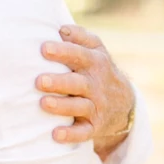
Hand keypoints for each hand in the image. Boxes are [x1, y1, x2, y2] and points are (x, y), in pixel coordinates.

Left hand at [37, 23, 134, 158]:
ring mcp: (96, 106)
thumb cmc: (97, 70)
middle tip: (39, 80)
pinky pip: (84, 132)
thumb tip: (61, 28)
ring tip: (43, 103)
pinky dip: (71, 135)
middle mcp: (96, 84)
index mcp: (95, 62)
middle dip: (59, 82)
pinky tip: (55, 135)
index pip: (79, 55)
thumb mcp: (96, 50)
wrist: (124, 103)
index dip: (63, 52)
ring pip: (79, 106)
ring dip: (62, 106)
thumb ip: (80, 37)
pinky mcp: (94, 126)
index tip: (43, 49)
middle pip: (78, 82)